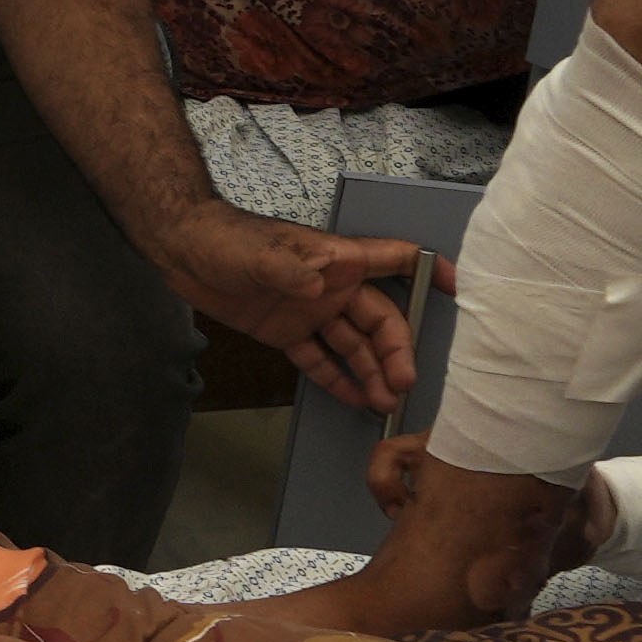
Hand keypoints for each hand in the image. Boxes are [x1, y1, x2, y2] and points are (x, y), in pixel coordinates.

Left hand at [168, 203, 428, 420]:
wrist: (183, 250)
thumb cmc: (226, 239)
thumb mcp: (258, 254)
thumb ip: (289, 270)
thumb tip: (317, 286)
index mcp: (337, 261)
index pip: (396, 261)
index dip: (430, 272)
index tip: (459, 291)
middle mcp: (332, 287)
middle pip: (379, 319)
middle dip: (395, 352)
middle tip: (402, 385)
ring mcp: (311, 311)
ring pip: (353, 344)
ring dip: (371, 372)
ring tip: (385, 402)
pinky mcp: (286, 331)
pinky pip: (319, 358)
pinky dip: (336, 378)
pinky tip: (354, 399)